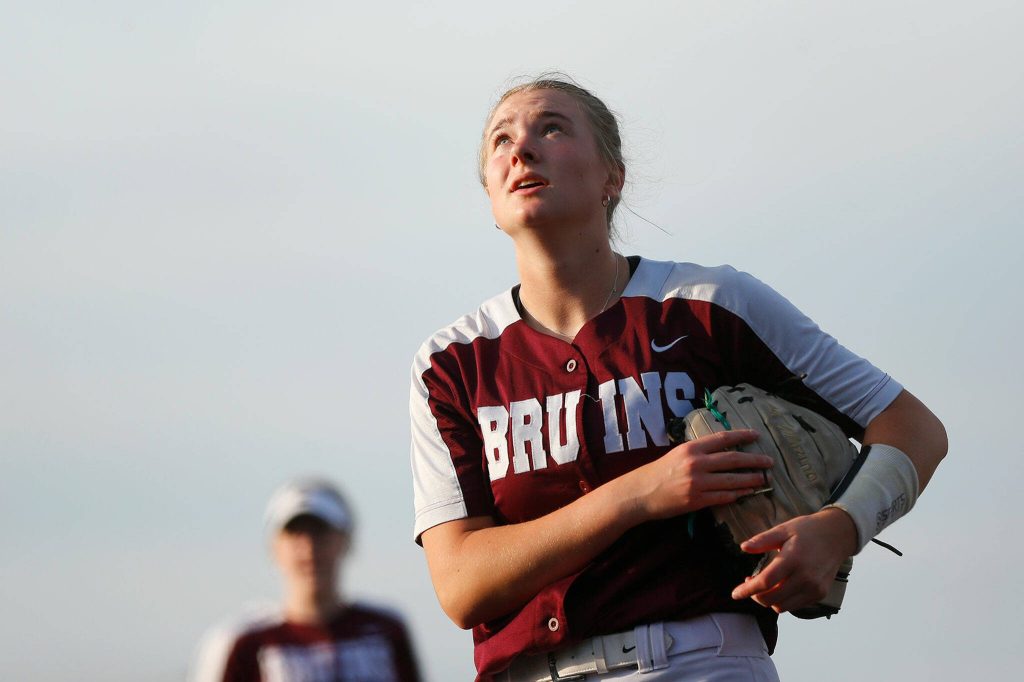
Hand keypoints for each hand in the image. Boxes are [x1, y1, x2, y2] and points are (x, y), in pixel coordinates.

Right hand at [633, 429, 772, 520]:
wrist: (641, 493)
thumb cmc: (659, 472)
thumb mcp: (677, 454)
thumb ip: (699, 452)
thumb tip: (723, 451)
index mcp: (691, 448)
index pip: (723, 438)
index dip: (742, 436)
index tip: (757, 436)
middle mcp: (696, 463)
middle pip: (733, 459)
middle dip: (755, 461)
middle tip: (769, 462)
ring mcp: (697, 483)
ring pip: (732, 480)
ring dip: (751, 480)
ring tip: (764, 479)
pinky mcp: (697, 500)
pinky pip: (724, 497)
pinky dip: (738, 495)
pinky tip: (747, 493)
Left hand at [730, 507, 857, 612]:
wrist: (837, 536)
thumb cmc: (808, 530)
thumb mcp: (783, 529)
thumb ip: (762, 540)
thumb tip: (743, 547)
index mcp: (793, 559)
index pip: (765, 582)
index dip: (747, 590)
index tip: (735, 594)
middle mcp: (805, 577)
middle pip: (771, 599)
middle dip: (755, 595)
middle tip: (750, 583)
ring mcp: (814, 588)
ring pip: (782, 606)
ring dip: (768, 600)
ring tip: (765, 584)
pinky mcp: (820, 594)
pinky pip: (794, 605)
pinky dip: (783, 600)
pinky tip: (780, 586)